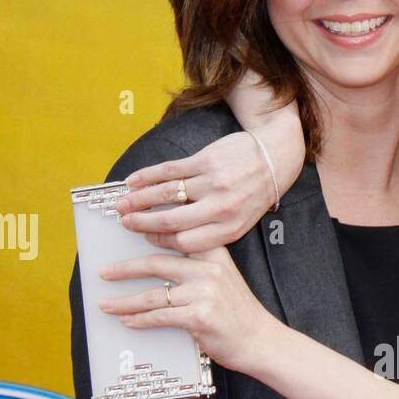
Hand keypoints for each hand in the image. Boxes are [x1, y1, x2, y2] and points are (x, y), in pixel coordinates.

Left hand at [98, 247, 273, 372]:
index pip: (175, 239)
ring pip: (153, 295)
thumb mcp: (224, 280)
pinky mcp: (199, 316)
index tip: (127, 233)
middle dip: (125, 269)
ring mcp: (204, 292)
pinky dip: (140, 320)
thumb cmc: (240, 315)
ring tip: (107, 305)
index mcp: (215, 254)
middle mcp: (209, 269)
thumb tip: (157, 275)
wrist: (260, 341)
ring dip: (125, 301)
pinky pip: (160, 316)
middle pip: (156, 264)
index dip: (148, 236)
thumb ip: (197, 270)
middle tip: (104, 272)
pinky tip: (128, 321)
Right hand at [113, 101, 305, 253]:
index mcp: (230, 229)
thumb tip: (175, 239)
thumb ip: (215, 230)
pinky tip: (134, 181)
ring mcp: (213, 183)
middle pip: (171, 221)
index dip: (162, 241)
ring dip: (139, 199)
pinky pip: (170, 170)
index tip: (146, 238)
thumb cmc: (256, 191)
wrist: (275, 155)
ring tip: (123, 203)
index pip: (187, 243)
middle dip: (142, 223)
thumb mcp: (243, 220)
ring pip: (166, 195)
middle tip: (125, 222)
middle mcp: (221, 208)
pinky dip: (148, 176)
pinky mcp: (207, 160)